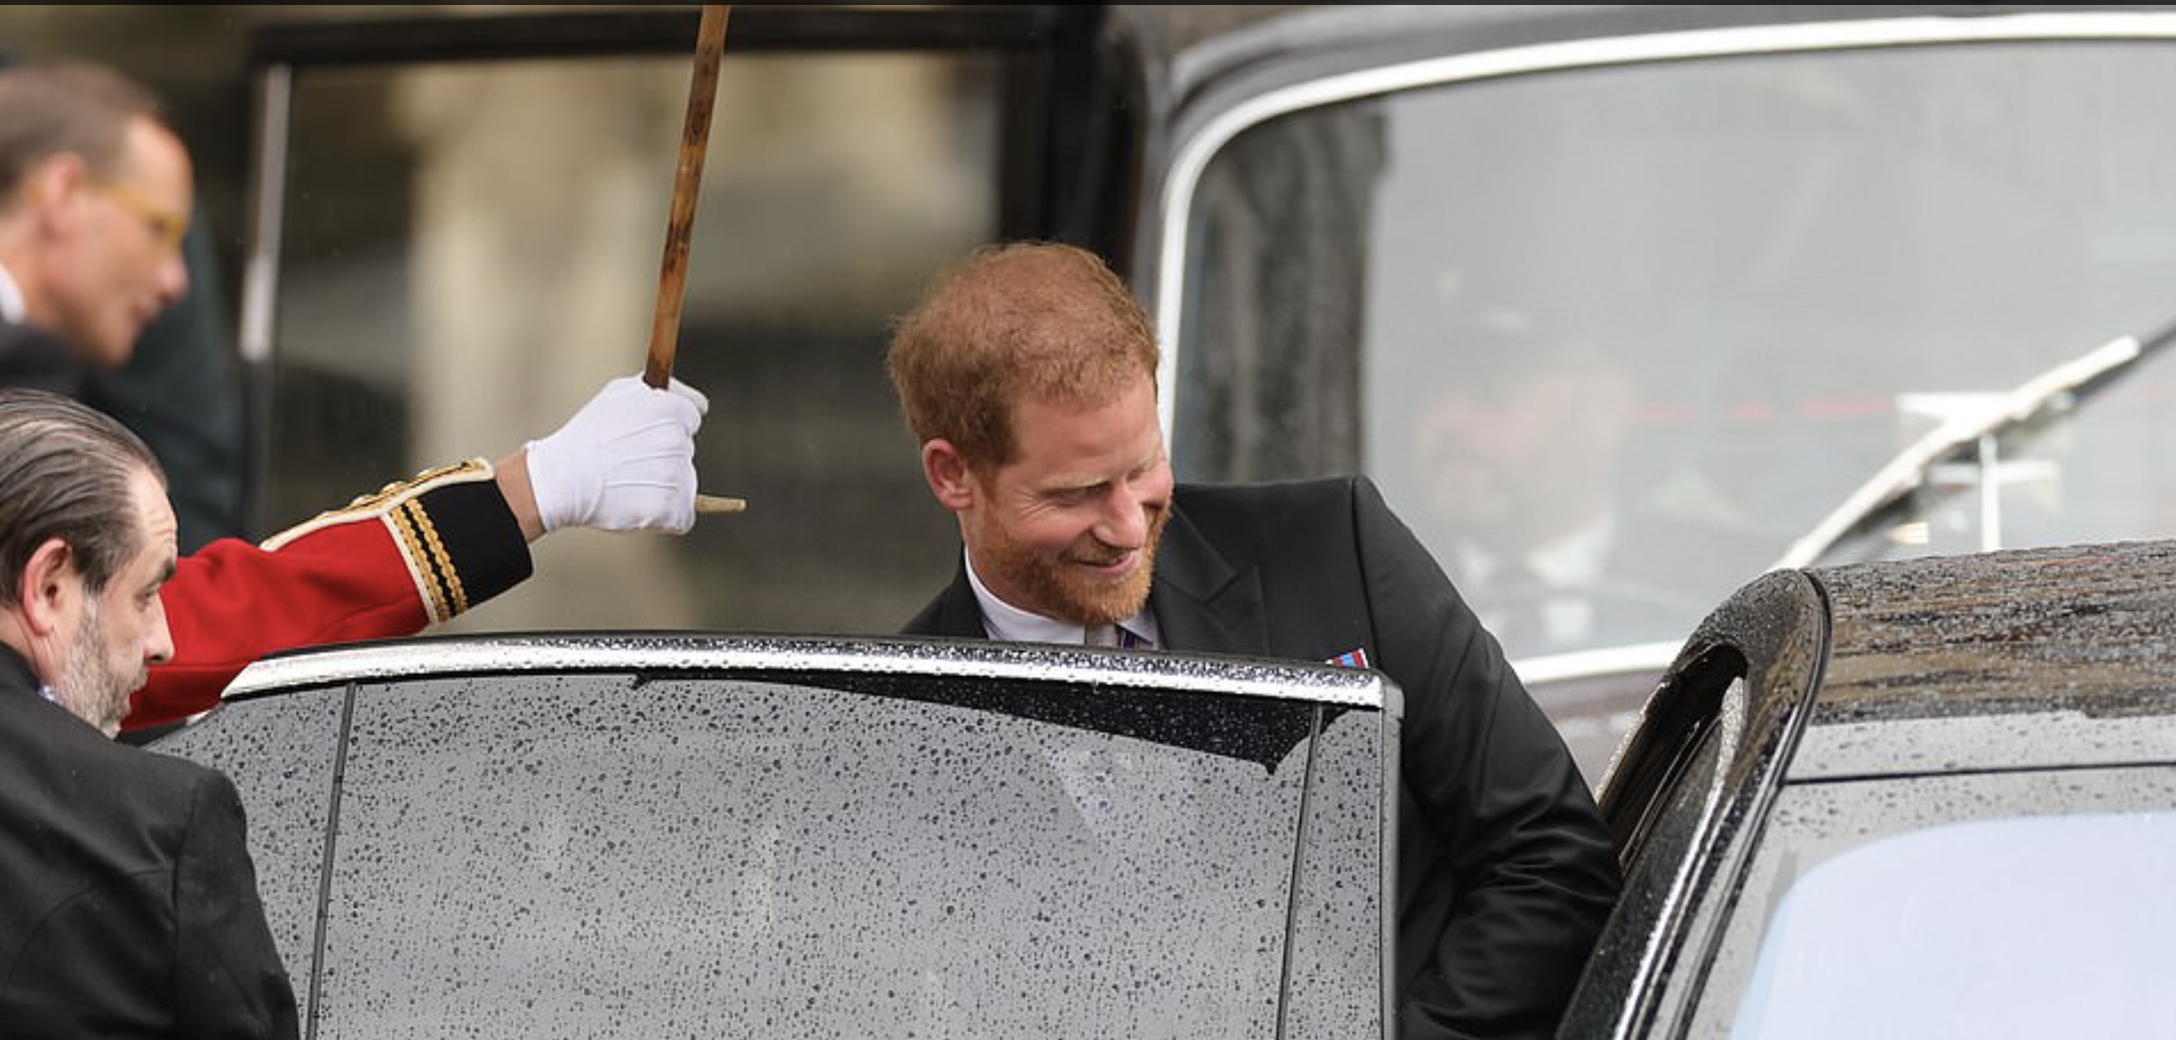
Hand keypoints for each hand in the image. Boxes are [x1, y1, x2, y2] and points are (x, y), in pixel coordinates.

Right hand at [524, 375, 708, 533]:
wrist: (563, 479)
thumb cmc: (586, 438)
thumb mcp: (620, 394)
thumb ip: (657, 391)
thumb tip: (678, 394)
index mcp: (670, 408)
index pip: (694, 415)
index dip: (673, 425)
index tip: (653, 435)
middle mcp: (677, 439)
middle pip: (686, 451)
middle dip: (665, 457)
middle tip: (630, 461)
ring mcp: (675, 474)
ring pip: (685, 484)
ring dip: (665, 487)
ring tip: (631, 482)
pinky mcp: (670, 507)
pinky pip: (682, 516)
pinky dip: (665, 516)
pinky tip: (638, 504)